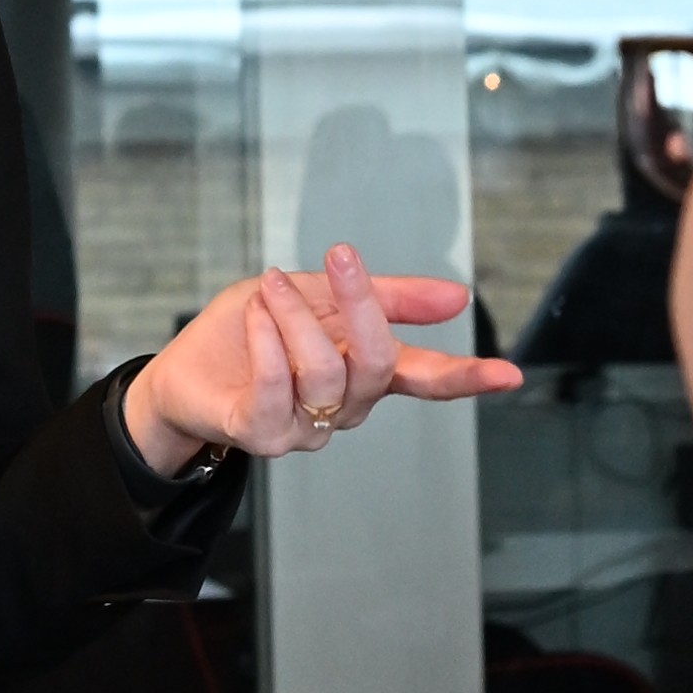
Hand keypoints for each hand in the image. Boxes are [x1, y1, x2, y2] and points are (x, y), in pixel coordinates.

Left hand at [125, 237, 519, 477]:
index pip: (427, 378)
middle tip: (340, 256)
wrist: (183, 368)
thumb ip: (387, 298)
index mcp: (365, 371)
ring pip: (326, 374)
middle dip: (364, 305)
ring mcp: (307, 428)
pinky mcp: (263, 436)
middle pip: (379, 363)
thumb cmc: (252, 330)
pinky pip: (279, 394)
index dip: (468, 377)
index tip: (509, 374)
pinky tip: (256, 316)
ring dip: (297, 318)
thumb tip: (459, 297)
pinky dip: (268, 344)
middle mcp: (345, 407)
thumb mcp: (320, 294)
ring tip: (271, 286)